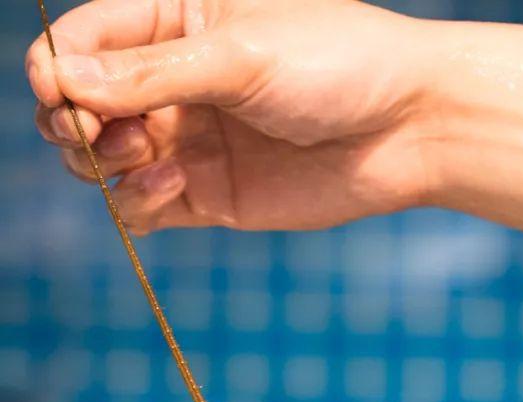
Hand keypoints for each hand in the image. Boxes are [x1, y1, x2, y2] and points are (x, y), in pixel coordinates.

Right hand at [26, 0, 436, 233]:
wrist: (409, 129)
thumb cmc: (337, 63)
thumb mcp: (238, 56)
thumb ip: (150, 74)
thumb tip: (63, 81)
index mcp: (174, 16)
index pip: (83, 38)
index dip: (58, 68)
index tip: (63, 94)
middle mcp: (172, 78)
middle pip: (81, 102)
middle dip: (71, 121)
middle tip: (94, 134)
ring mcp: (188, 138)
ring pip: (104, 159)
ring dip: (102, 163)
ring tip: (141, 156)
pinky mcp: (209, 195)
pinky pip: (143, 207)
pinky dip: (138, 204)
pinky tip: (170, 188)